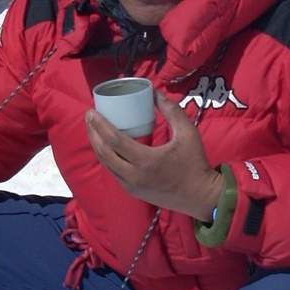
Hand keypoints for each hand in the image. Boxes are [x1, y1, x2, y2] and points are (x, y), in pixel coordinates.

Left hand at [85, 93, 223, 219]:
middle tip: (89, 117)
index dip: (100, 125)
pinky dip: (107, 158)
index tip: (91, 111)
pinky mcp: (133, 192)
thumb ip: (172, 111)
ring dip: (97, 146)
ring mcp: (132, 186)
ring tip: (93, 129)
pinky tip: (105, 146)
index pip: (114, 140)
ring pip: (106, 164)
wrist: (201, 196)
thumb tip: (154, 93)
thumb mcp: (188, 133)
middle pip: (104, 152)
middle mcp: (134, 176)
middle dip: (93, 133)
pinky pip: (114, 172)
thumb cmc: (195, 163)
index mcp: (146, 161)